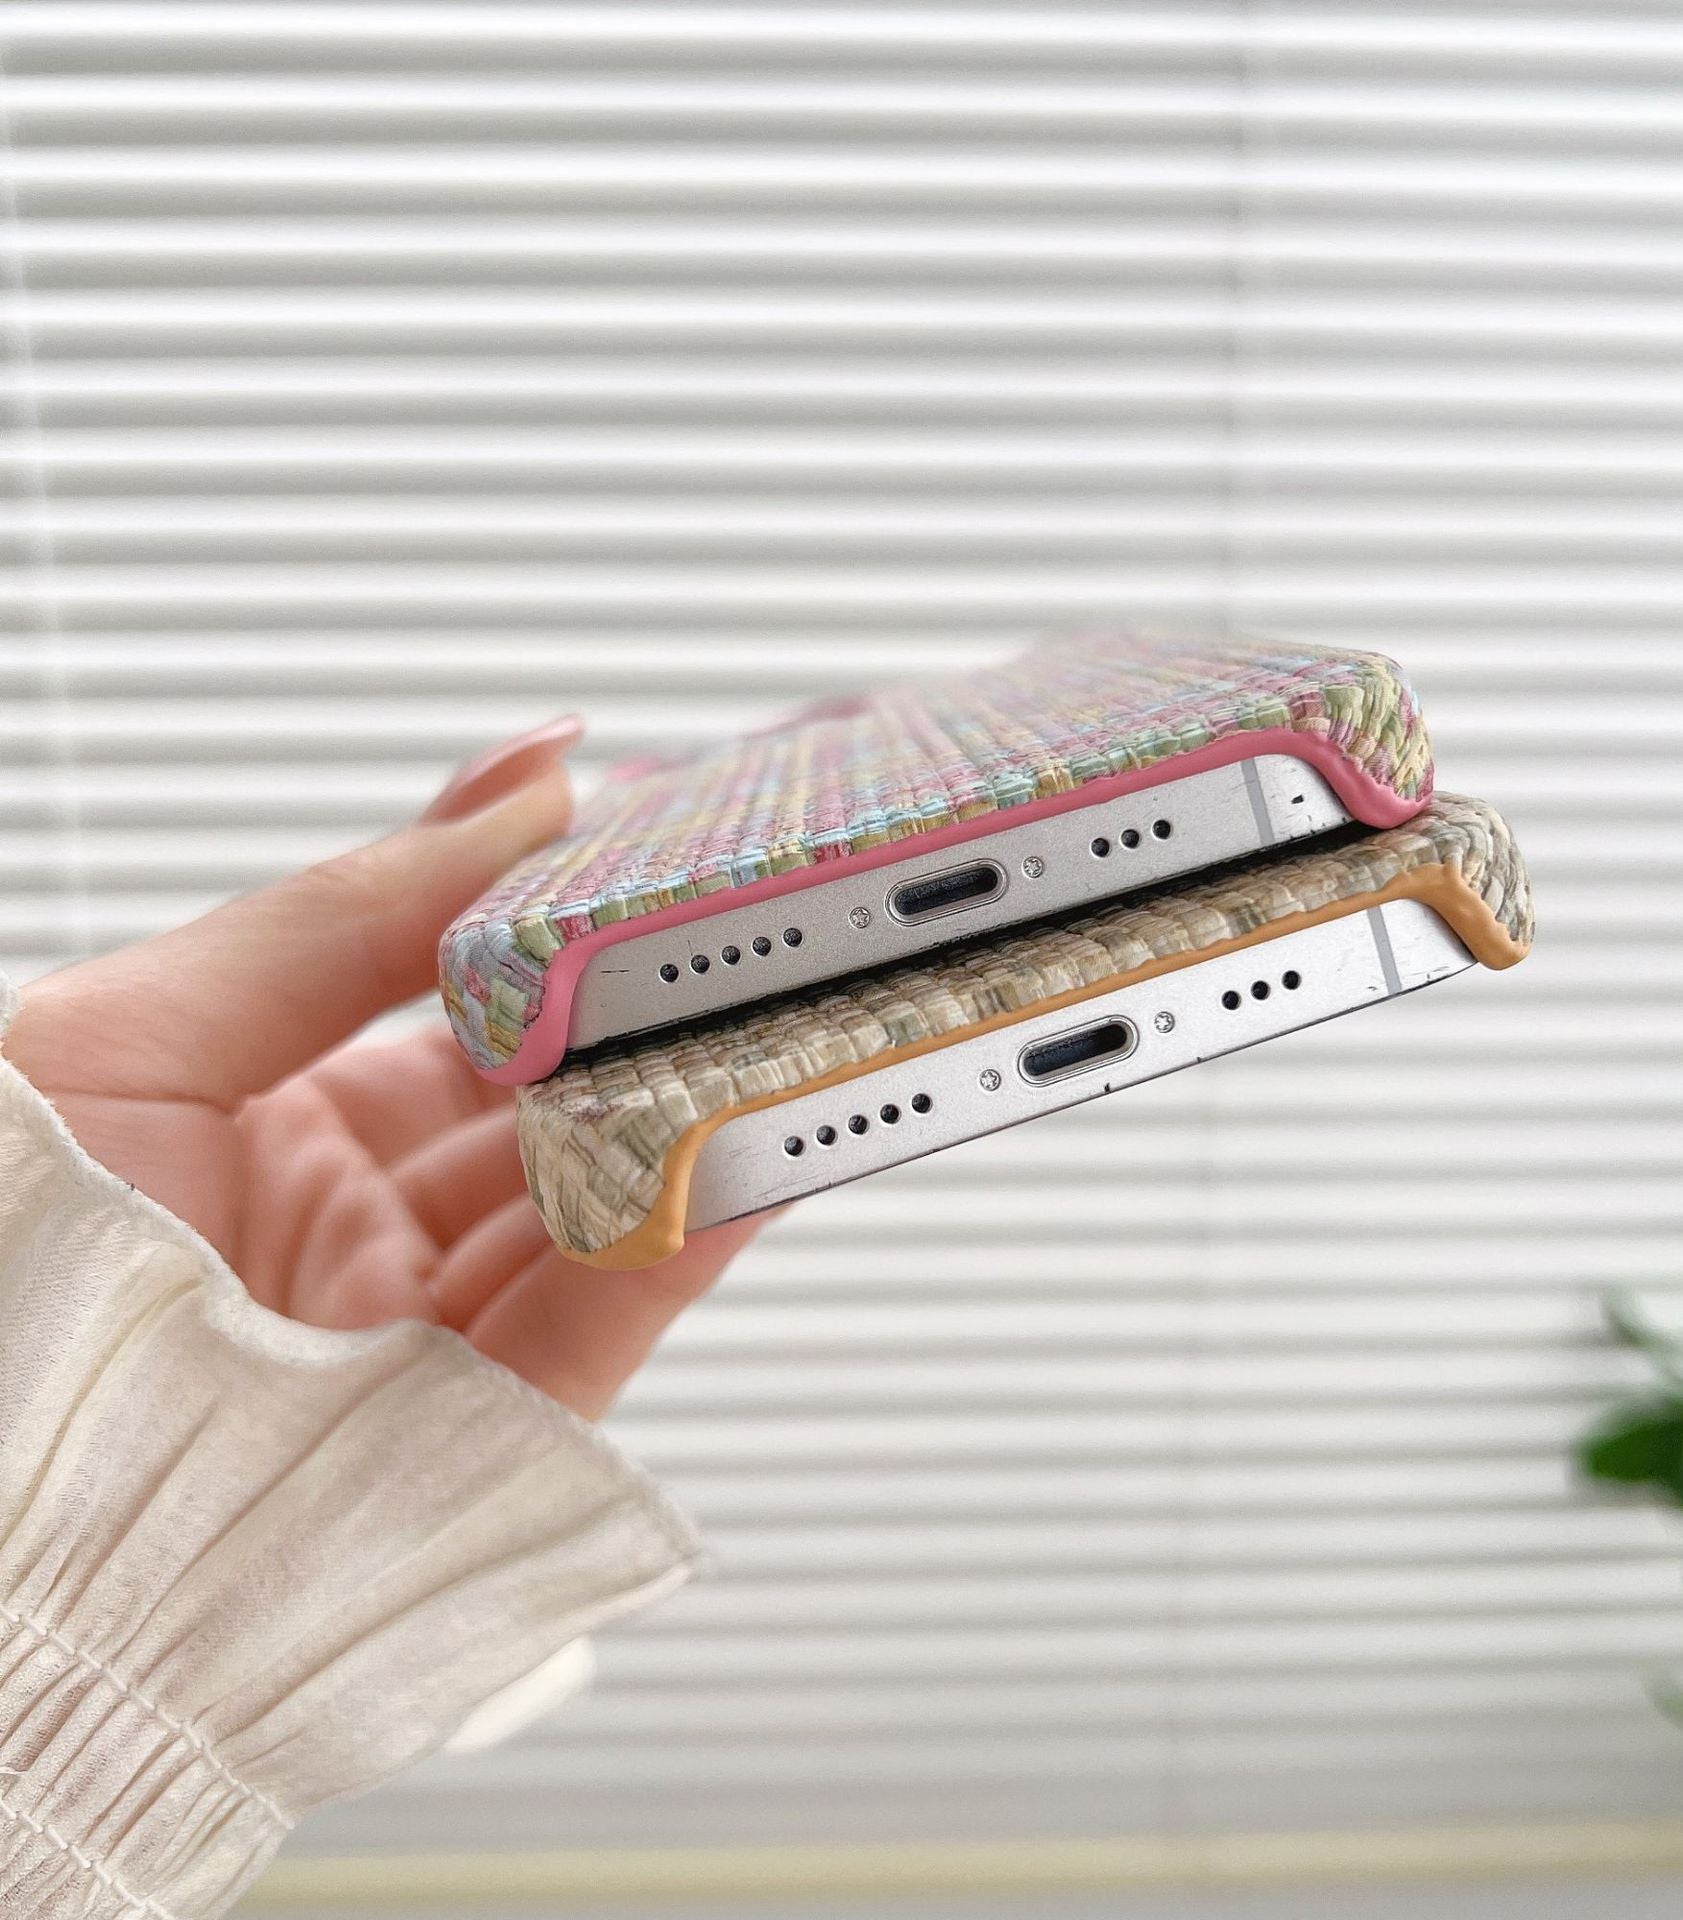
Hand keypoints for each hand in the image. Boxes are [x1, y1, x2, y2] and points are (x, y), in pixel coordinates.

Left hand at [6, 718, 768, 1419]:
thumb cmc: (0, 1257)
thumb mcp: (129, 1035)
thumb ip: (341, 911)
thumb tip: (527, 781)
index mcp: (278, 1134)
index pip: (463, 1012)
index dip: (559, 930)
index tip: (657, 846)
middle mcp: (367, 1233)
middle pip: (552, 1104)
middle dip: (651, 1013)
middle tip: (752, 919)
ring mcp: (433, 1335)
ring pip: (603, 1203)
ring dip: (696, 1110)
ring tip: (785, 1012)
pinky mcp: (485, 1439)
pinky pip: (609, 1325)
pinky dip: (689, 1234)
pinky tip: (758, 1143)